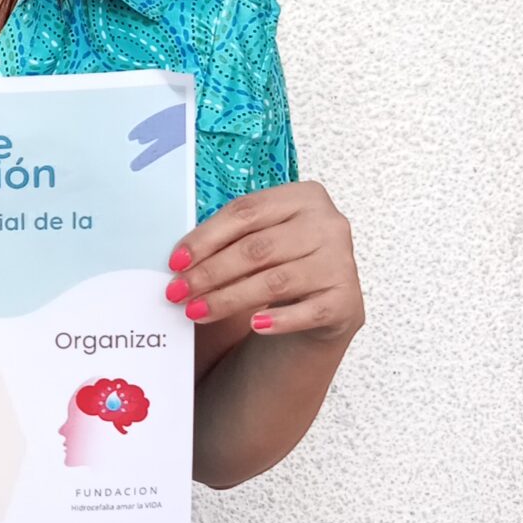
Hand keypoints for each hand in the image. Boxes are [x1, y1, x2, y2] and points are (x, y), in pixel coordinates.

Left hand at [167, 181, 363, 341]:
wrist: (326, 301)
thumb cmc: (285, 264)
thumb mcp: (262, 240)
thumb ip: (230, 241)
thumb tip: (181, 263)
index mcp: (303, 197)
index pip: (246, 213)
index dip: (206, 237)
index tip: (176, 261)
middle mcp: (328, 225)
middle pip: (257, 248)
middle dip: (210, 272)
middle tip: (178, 292)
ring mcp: (340, 262)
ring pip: (275, 281)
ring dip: (229, 299)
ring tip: (196, 311)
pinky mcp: (346, 300)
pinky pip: (307, 312)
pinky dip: (279, 320)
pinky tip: (254, 324)